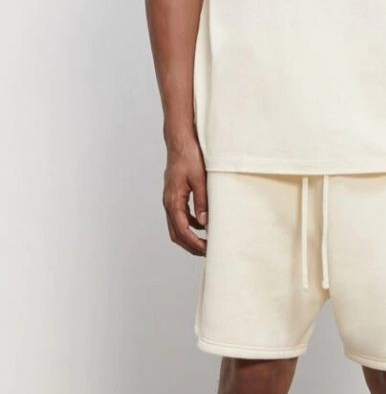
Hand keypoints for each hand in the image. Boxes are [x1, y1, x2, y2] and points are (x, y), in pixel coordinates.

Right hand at [162, 138, 206, 255]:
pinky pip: (181, 216)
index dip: (194, 243)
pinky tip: (203, 224)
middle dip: (191, 245)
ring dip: (190, 236)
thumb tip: (205, 223)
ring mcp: (171, 199)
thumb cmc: (189, 156)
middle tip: (208, 252)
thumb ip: (202, 201)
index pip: (182, 230)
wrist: (180, 141)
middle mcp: (169, 202)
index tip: (208, 250)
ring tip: (206, 241)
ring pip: (177, 226)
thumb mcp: (199, 179)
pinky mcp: (175, 195)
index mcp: (173, 201)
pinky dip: (190, 224)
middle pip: (176, 233)